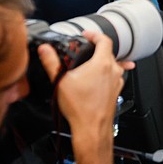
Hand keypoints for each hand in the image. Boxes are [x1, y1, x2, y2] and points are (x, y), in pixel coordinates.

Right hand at [36, 30, 133, 163]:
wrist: (92, 129)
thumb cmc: (80, 109)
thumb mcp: (60, 82)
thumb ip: (51, 62)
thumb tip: (45, 50)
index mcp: (102, 64)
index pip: (104, 39)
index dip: (94, 34)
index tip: (86, 35)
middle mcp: (113, 71)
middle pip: (108, 51)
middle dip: (96, 48)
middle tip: (84, 49)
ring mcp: (117, 82)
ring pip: (113, 64)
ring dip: (102, 61)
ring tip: (89, 63)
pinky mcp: (117, 91)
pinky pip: (114, 76)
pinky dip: (106, 73)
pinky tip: (96, 79)